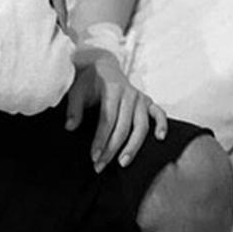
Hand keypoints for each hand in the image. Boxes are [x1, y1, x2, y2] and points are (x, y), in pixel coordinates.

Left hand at [65, 53, 167, 171]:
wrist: (102, 66)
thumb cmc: (88, 80)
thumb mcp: (76, 90)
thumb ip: (74, 108)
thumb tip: (70, 127)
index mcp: (112, 89)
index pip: (107, 119)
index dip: (101, 140)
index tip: (94, 157)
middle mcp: (129, 94)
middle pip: (123, 127)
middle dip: (112, 148)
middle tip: (101, 166)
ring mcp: (140, 98)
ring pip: (141, 125)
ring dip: (133, 146)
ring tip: (123, 162)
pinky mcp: (147, 101)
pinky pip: (158, 113)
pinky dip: (162, 124)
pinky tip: (160, 138)